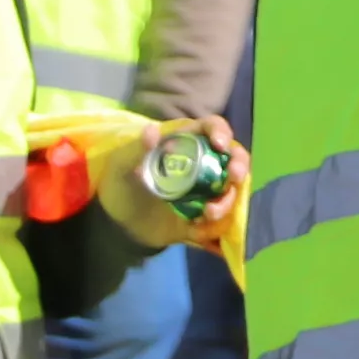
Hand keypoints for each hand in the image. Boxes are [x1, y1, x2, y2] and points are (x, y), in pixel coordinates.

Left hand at [91, 115, 249, 252]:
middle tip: (234, 176)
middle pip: (233, 157)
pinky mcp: (207, 213)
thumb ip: (137, 149)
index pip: (211, 128)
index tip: (220, 145)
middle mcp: (204, 163)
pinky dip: (219, 225)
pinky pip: (224, 217)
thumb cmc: (121, 186)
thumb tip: (152, 131)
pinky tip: (201, 231)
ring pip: (233, 189)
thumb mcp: (122, 165)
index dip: (221, 132)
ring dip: (229, 200)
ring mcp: (208, 189)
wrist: (119, 225)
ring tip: (208, 213)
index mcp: (186, 143)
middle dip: (239, 165)